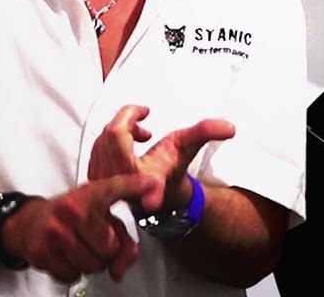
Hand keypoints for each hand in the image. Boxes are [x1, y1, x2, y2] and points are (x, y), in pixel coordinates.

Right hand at [0, 173, 159, 283]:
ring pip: (92, 266)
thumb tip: (121, 268)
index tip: (151, 184)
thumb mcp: (100, 214)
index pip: (116, 188)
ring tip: (81, 247)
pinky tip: (67, 255)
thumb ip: (123, 235)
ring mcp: (55, 232)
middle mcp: (72, 210)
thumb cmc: (72, 216)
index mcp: (90, 194)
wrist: (29, 222)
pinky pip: (72, 276)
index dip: (136, 186)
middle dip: (106, 250)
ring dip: (91, 263)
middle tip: (94, 239)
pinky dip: (73, 271)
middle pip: (109, 248)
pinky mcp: (42, 253)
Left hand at [88, 105, 235, 211]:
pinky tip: (129, 141)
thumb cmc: (171, 167)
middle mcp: (121, 182)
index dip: (140, 182)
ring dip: (122, 128)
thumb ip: (206, 133)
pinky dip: (112, 137)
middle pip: (112, 135)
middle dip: (128, 120)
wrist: (157, 193)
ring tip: (141, 132)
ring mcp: (103, 180)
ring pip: (103, 139)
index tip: (153, 204)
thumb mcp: (189, 147)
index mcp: (143, 177)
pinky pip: (97, 146)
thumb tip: (230, 128)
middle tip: (145, 121)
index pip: (133, 169)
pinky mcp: (94, 177)